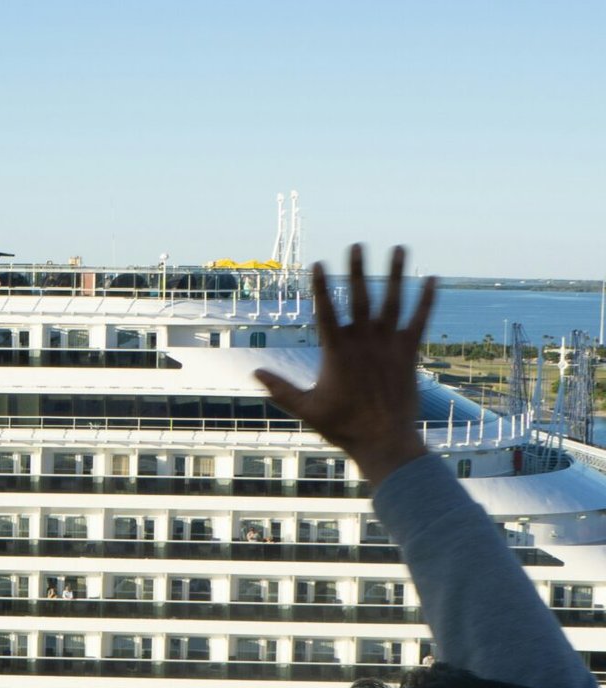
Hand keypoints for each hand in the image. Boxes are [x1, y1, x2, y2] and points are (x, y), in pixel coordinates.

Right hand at [255, 244, 436, 486]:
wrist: (385, 441)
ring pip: (392, 302)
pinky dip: (426, 300)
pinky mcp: (409, 353)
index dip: (320, 287)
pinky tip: (432, 279)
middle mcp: (364, 343)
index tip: (318, 264)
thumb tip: (255, 372)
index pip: (326, 312)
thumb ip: (281, 389)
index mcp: (337, 353)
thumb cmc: (344, 427)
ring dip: (396, 274)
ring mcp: (388, 346)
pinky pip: (419, 321)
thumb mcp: (307, 409)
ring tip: (399, 248)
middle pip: (360, 298)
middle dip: (357, 270)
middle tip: (357, 245)